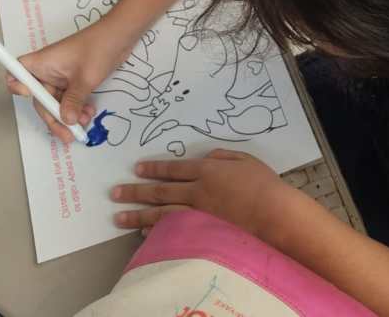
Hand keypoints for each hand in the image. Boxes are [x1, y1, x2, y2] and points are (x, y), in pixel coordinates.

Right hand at [6, 21, 132, 141]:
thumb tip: (66, 121)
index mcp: (41, 63)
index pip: (15, 74)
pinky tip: (88, 113)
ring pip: (56, 102)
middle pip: (40, 98)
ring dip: (68, 115)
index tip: (30, 96)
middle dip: (53, 117)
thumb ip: (73, 101)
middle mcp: (47, 70)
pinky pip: (69, 99)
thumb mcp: (85, 78)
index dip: (18, 87)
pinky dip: (76, 108)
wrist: (120, 37)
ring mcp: (60, 76)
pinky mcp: (73, 80)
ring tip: (83, 124)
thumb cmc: (98, 49)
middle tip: (67, 135)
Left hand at [112, 149, 296, 238]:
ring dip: (137, 215)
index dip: (154, 168)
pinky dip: (156, 231)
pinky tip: (144, 233)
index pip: (173, 169)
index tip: (137, 169)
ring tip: (118, 217)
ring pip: (160, 213)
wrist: (273, 213)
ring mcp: (197, 213)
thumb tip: (207, 156)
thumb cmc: (263, 183)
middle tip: (115, 193)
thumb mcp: (244, 159)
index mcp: (206, 170)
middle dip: (135, 191)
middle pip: (159, 191)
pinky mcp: (201, 231)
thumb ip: (223, 155)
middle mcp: (196, 191)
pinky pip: (173, 230)